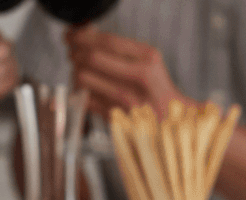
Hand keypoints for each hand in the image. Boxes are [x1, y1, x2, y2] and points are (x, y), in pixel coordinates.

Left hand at [65, 26, 188, 118]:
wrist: (171, 119)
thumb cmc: (155, 88)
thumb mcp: (148, 61)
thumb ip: (119, 48)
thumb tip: (85, 34)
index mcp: (149, 59)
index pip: (108, 41)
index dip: (84, 36)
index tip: (74, 35)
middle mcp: (139, 79)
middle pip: (92, 58)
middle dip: (76, 52)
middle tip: (73, 52)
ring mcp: (127, 101)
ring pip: (83, 78)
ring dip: (76, 71)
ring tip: (80, 70)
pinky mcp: (115, 118)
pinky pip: (85, 99)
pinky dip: (80, 91)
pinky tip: (86, 88)